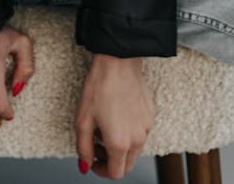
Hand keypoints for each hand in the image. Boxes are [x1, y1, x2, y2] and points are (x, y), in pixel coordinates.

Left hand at [75, 55, 154, 178]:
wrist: (118, 61)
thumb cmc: (99, 86)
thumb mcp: (82, 120)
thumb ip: (83, 148)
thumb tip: (84, 165)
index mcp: (119, 143)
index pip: (115, 174)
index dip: (100, 170)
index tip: (93, 161)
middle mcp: (137, 139)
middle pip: (126, 165)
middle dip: (110, 161)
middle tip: (96, 145)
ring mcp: (146, 127)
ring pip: (134, 150)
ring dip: (120, 147)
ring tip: (105, 127)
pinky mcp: (151, 115)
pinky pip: (141, 133)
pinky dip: (129, 132)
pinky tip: (117, 115)